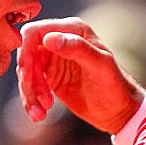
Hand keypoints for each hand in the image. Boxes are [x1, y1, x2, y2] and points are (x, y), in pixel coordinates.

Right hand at [17, 18, 144, 131]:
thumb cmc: (114, 85)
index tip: (28, 75)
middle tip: (41, 99)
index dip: (26, 51)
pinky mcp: (49, 78)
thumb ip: (77, 48)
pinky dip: (30, 101)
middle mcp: (59, 41)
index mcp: (72, 30)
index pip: (35, 32)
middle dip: (29, 78)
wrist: (119, 111)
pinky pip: (30, 86)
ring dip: (29, 94)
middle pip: (26, 54)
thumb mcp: (100, 65)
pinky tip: (39, 114)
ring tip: (41, 112)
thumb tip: (49, 39)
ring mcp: (53, 60)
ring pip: (26, 72)